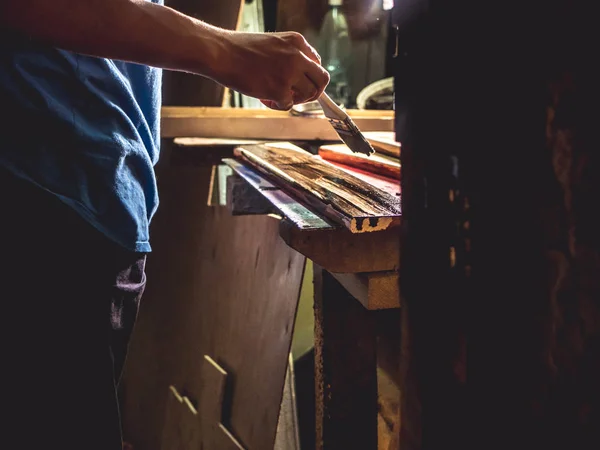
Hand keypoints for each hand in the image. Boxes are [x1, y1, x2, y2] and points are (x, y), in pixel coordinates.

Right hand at [213, 31, 329, 109]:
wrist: (221, 53)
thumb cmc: (241, 49)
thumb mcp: (273, 43)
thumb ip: (290, 55)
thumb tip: (301, 77)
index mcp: (297, 42)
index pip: (317, 64)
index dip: (310, 77)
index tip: (300, 83)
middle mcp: (297, 56)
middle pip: (322, 80)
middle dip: (313, 91)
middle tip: (297, 95)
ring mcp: (290, 73)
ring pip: (309, 94)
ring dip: (295, 99)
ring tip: (277, 95)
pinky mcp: (279, 89)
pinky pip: (289, 105)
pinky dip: (278, 105)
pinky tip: (265, 98)